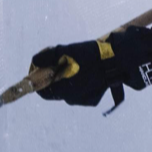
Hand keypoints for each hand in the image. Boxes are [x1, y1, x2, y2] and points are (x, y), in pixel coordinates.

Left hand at [31, 27, 151, 106]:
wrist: (116, 60)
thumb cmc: (89, 55)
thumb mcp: (65, 50)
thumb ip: (47, 56)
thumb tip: (35, 61)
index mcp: (62, 89)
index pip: (41, 90)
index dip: (39, 78)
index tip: (42, 67)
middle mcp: (71, 98)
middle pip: (55, 90)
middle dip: (55, 77)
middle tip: (60, 63)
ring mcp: (82, 100)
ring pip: (68, 91)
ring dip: (67, 80)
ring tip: (74, 65)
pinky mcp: (92, 99)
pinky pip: (80, 93)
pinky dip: (79, 84)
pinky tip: (85, 73)